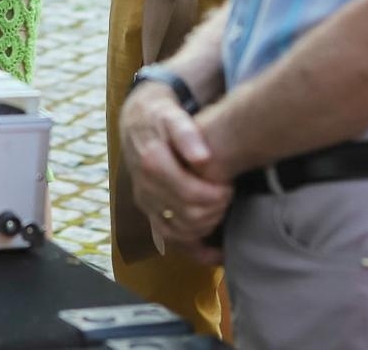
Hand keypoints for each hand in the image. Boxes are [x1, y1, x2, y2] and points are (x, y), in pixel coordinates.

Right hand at [119, 83, 232, 264]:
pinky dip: (194, 249)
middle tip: (229, 195)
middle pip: (187, 216)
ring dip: (206, 227)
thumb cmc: (162, 118)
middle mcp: (145, 188)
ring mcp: (146, 203)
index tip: (229, 185)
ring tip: (222, 210)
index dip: (215, 195)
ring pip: (179, 233)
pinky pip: (169, 240)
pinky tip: (217, 251)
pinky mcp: (149, 211)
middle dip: (215, 210)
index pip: (189, 194)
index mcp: (152, 164)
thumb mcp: (173, 117)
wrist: (138, 123)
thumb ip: (188, 135)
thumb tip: (203, 158)